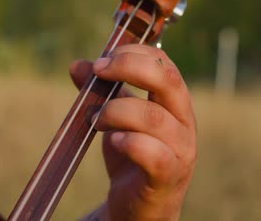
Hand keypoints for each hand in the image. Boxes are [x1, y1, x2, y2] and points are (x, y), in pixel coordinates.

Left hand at [69, 44, 196, 220]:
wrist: (139, 207)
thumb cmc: (132, 156)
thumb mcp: (115, 118)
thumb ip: (101, 91)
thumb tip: (77, 65)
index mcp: (174, 102)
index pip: (164, 63)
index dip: (133, 54)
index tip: (102, 61)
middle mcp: (183, 122)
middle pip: (168, 81)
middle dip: (129, 68)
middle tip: (99, 73)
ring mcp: (180, 151)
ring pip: (153, 118)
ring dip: (116, 111)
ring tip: (95, 120)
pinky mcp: (168, 178)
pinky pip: (155, 155)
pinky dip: (130, 143)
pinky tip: (113, 141)